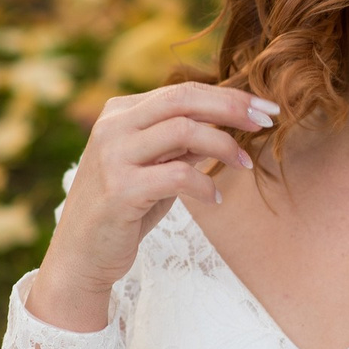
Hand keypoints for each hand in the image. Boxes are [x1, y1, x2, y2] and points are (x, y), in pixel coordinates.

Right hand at [28, 83, 275, 331]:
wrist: (81, 257)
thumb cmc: (124, 211)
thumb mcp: (156, 169)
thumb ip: (183, 144)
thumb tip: (230, 122)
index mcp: (120, 113)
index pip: (182, 91)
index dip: (228, 96)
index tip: (264, 109)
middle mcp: (112, 126)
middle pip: (184, 98)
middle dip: (232, 107)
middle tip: (267, 121)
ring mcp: (113, 156)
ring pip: (184, 130)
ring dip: (224, 145)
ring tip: (245, 164)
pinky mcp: (120, 189)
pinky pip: (178, 175)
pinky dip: (205, 185)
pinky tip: (214, 199)